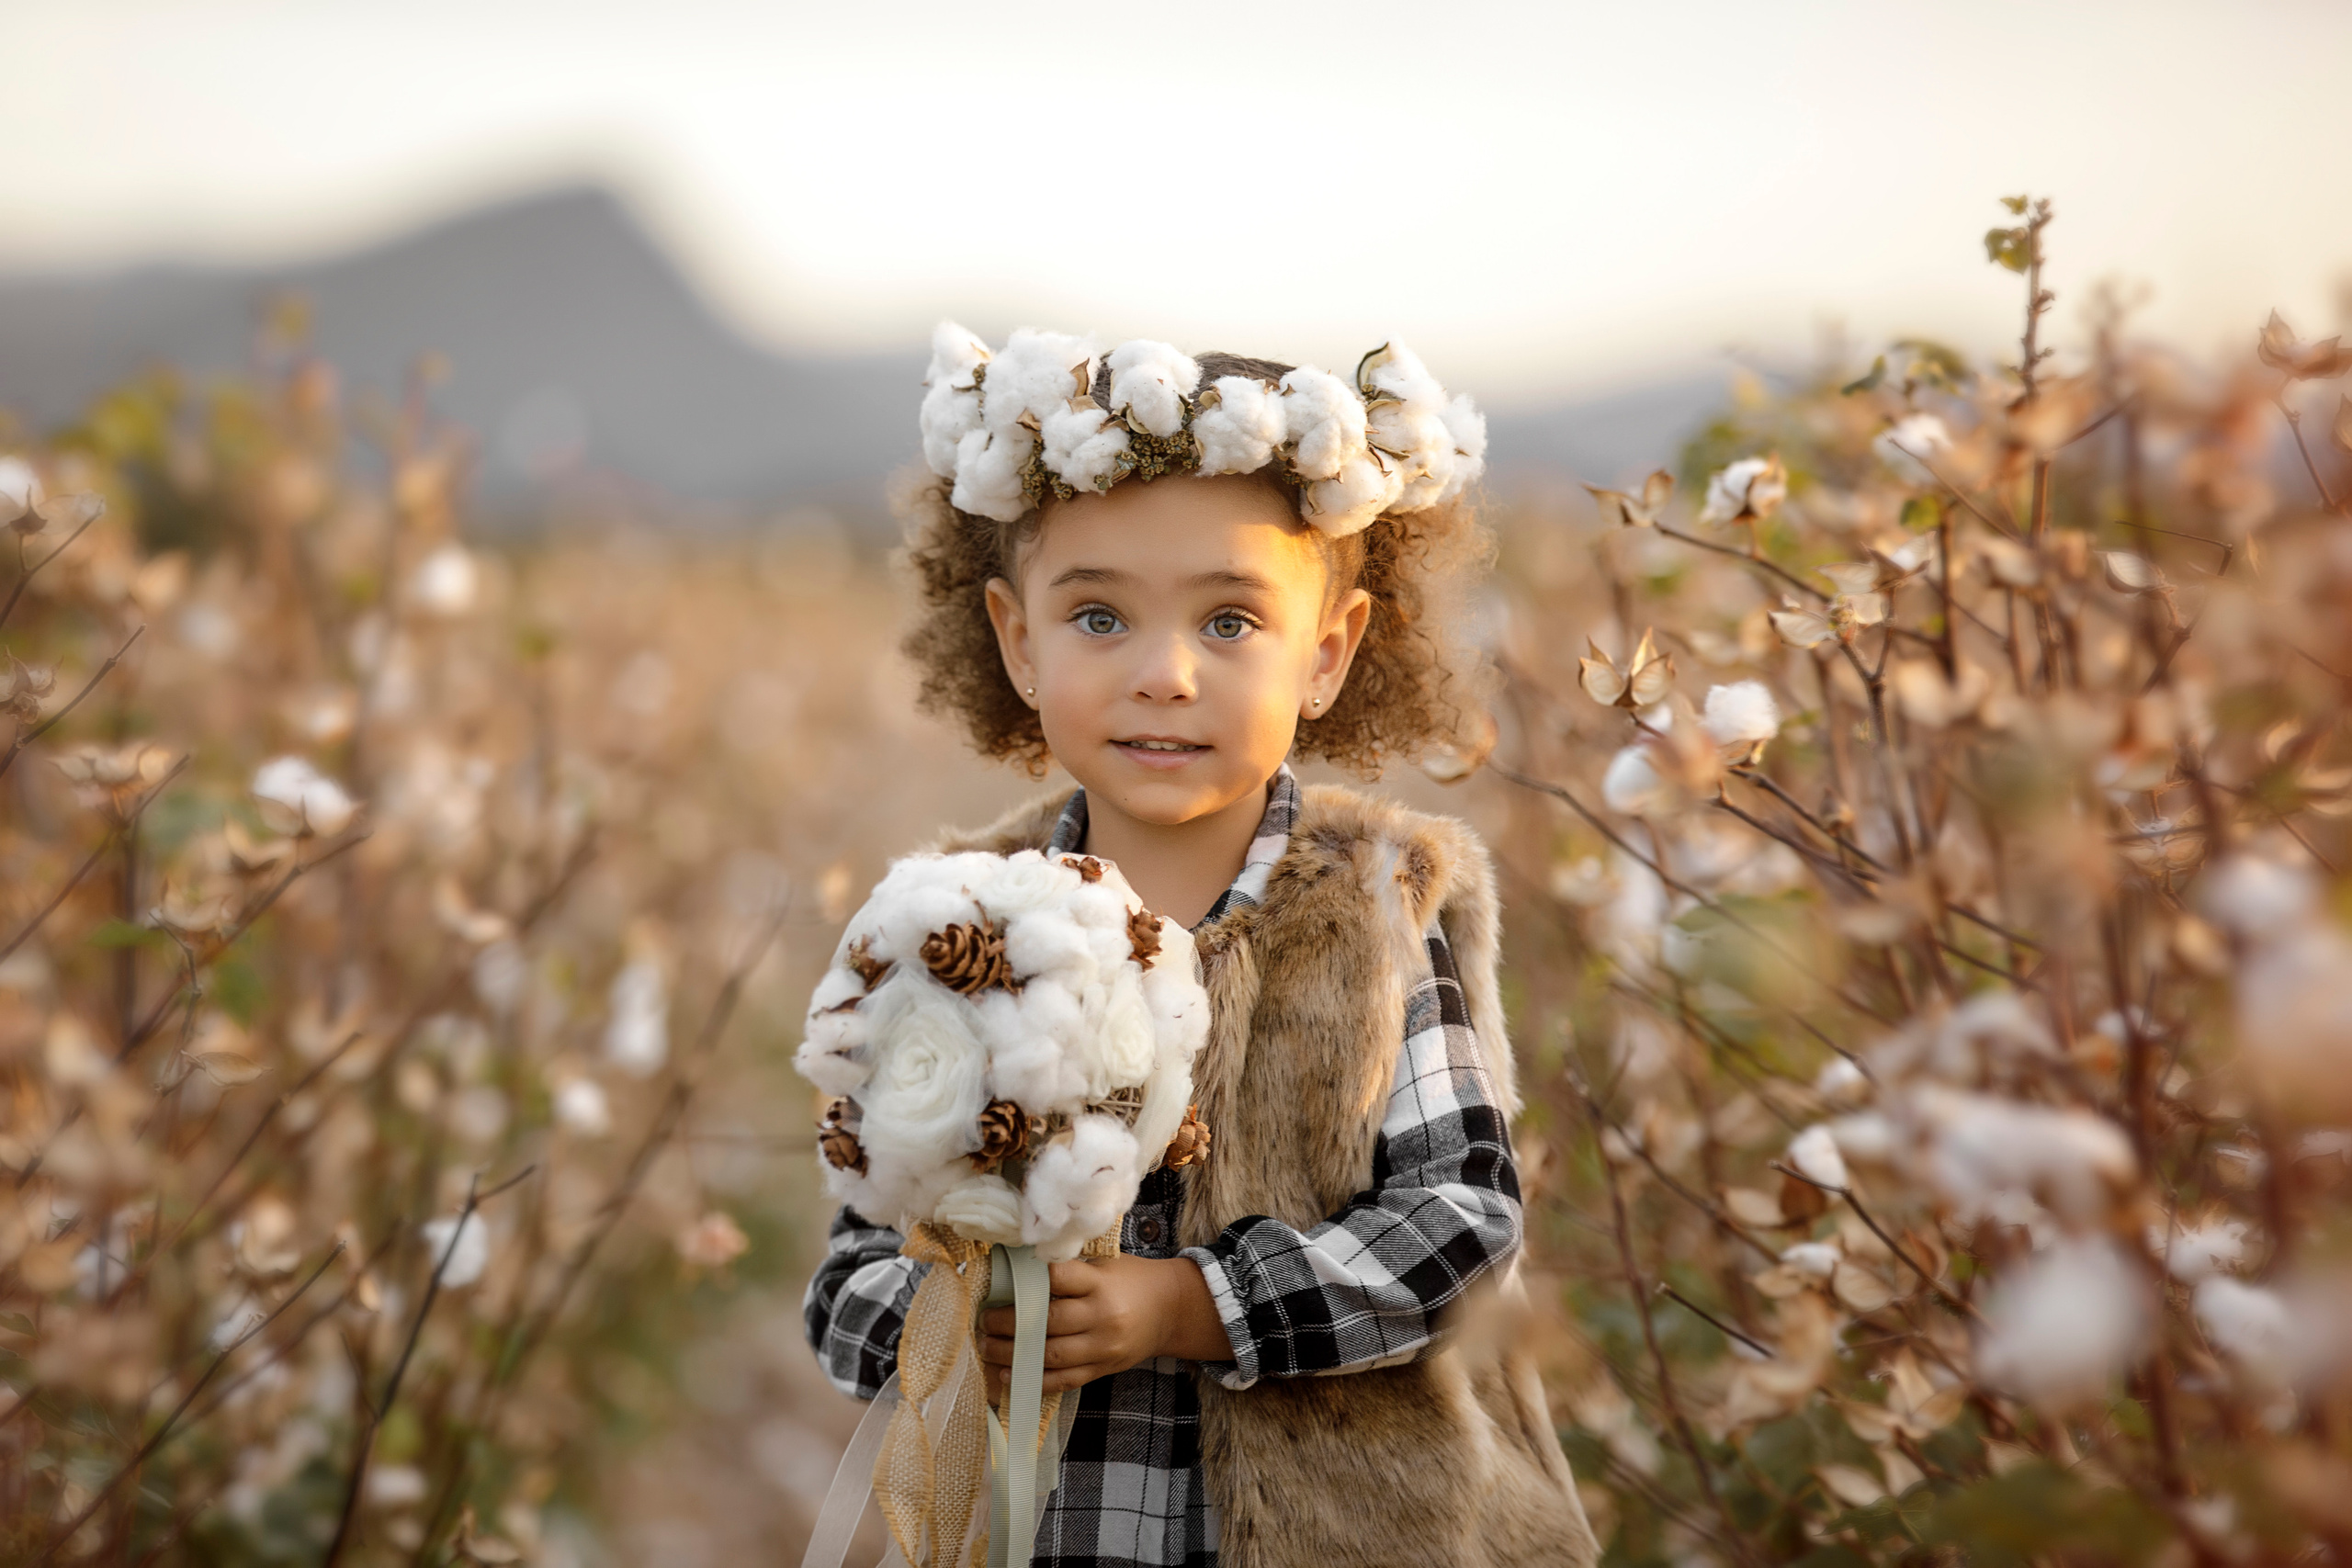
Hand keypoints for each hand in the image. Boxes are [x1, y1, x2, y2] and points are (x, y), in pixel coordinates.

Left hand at [978, 1254, 1232, 1395]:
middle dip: (1009, 1322)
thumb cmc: (1130, 1280)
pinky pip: (1063, 1380)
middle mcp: (1102, 1317)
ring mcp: (1102, 1348)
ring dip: (1012, 1353)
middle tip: (984, 1319)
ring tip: (986, 1346)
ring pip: (1051, 1354)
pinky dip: (1033, 1380)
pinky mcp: (1101, 1370)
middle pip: (1048, 1321)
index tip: (1001, 1279)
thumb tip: (1016, 1269)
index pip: (1059, 1279)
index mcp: (1101, 1283)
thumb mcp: (1105, 1265)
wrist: (1170, 1310)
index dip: (1028, 1279)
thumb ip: (1070, 1270)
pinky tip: (1007, 1374)